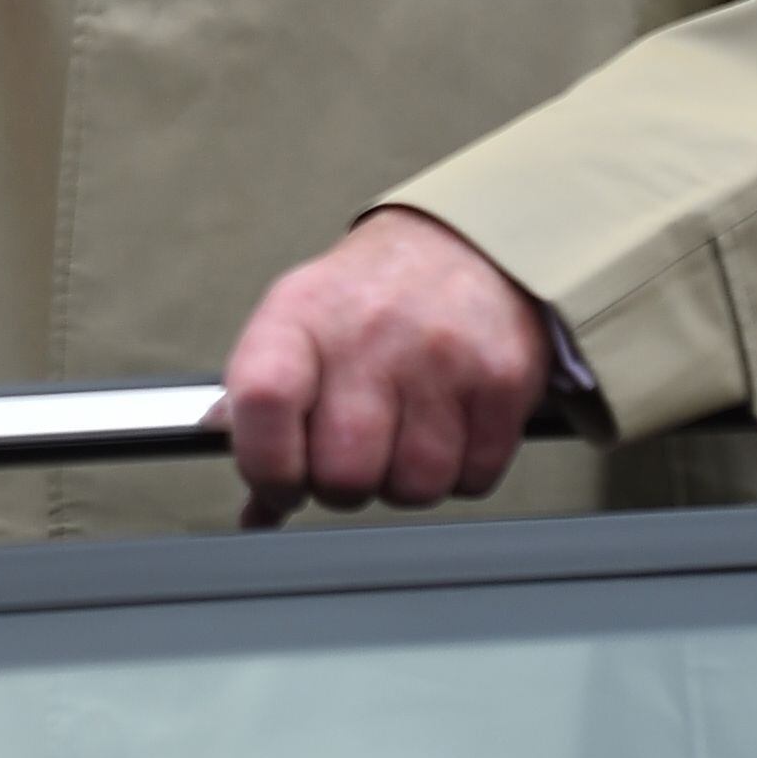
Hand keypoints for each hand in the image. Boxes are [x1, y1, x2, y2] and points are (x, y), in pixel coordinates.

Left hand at [218, 207, 550, 529]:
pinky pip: (473, 480)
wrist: (461, 245)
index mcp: (299, 315)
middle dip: (342, 485)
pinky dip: (459, 473)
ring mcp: (441, 357)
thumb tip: (254, 512)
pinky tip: (447, 427)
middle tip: (351, 454)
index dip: (266, 465)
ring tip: (402, 433)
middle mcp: (369, 332)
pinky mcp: (502, 381)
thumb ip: (262, 415)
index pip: (264, 401)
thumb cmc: (366, 300)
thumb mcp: (294, 327)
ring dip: (404, 481)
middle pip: (343, 472)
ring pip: (413, 488)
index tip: (277, 482)